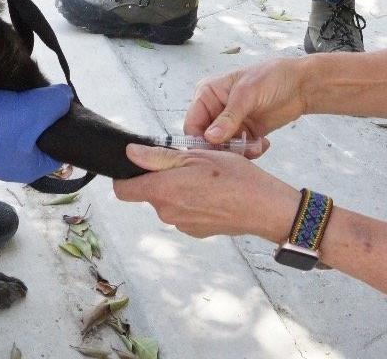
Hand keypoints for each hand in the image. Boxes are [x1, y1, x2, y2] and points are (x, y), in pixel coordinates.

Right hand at [0, 84, 71, 182]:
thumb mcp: (33, 112)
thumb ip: (56, 103)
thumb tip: (67, 97)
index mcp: (32, 168)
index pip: (61, 150)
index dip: (67, 128)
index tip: (67, 106)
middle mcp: (15, 165)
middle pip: (40, 137)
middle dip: (44, 115)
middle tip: (47, 94)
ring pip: (21, 128)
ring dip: (24, 110)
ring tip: (28, 91)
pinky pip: (1, 124)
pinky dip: (6, 110)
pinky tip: (8, 95)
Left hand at [113, 144, 299, 241]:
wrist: (263, 207)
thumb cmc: (233, 177)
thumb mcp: (196, 156)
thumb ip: (158, 157)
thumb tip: (130, 153)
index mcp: (163, 191)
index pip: (123, 190)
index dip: (125, 177)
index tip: (137, 166)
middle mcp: (167, 212)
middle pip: (149, 194)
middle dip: (161, 179)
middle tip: (187, 165)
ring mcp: (181, 225)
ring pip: (169, 202)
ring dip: (179, 190)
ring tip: (204, 178)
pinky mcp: (195, 231)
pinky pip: (184, 213)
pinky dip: (192, 202)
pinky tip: (212, 193)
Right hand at [182, 58, 308, 155]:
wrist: (300, 84)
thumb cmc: (270, 78)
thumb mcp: (247, 94)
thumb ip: (228, 117)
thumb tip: (209, 138)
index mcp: (207, 95)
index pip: (192, 124)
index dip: (199, 140)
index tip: (216, 152)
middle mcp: (214, 110)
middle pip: (206, 140)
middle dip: (223, 149)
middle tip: (243, 150)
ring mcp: (230, 123)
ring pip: (223, 148)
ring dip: (239, 152)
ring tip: (257, 146)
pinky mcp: (245, 133)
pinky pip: (240, 150)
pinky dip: (250, 151)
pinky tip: (264, 144)